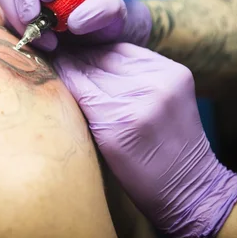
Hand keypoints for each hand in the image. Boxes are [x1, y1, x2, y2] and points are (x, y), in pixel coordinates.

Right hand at [0, 0, 152, 50]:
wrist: (92, 32)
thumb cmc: (102, 10)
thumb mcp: (115, 10)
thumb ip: (105, 9)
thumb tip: (75, 20)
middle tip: (35, 16)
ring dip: (18, 11)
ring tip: (45, 36)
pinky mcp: (11, 1)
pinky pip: (3, 10)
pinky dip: (18, 27)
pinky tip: (41, 41)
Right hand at [53, 44, 236, 237]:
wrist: (191, 184)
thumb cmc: (140, 177)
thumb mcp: (102, 147)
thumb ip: (82, 108)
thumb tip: (60, 73)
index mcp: (120, 120)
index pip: (78, 80)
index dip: (59, 68)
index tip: (44, 60)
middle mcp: (144, 93)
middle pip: (95, 63)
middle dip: (73, 59)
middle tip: (56, 53)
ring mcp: (164, 79)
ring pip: (114, 54)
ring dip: (94, 54)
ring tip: (77, 54)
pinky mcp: (177, 72)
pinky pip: (135, 54)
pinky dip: (118, 55)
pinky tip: (104, 56)